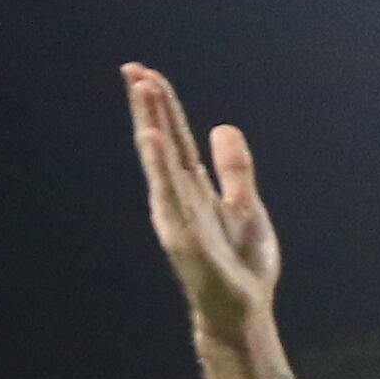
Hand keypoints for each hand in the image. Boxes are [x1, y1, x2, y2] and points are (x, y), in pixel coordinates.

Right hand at [123, 66, 281, 345]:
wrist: (244, 309)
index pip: (174, 138)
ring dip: (152, 123)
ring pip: (162, 161)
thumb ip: (234, 169)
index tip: (147, 73)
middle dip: (150, 106)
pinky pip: (171, 195)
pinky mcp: (183, 236)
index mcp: (194, 188)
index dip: (162, 107)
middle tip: (134, 68)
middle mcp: (179, 197)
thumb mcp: (245, 205)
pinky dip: (160, 166)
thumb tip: (222, 127)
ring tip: (142, 89)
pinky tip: (151, 139)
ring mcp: (178, 215)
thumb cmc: (242, 264)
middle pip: (163, 142)